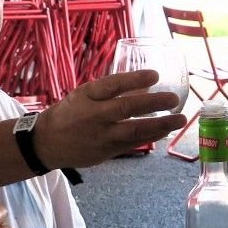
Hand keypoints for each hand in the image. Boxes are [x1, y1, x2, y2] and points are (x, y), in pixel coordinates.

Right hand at [33, 70, 185, 170]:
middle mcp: (94, 116)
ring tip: (180, 120)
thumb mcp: (83, 94)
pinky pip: (133, 144)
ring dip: (160, 125)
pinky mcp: (107, 152)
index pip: (112, 85)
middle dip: (153, 103)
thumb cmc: (70, 113)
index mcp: (87, 96)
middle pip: (126, 108)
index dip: (134, 79)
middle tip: (174, 98)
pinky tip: (165, 131)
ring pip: (134, 131)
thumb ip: (109, 90)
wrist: (47, 143)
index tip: (155, 75)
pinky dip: (151, 137)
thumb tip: (143, 86)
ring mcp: (101, 136)